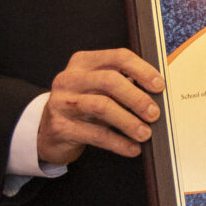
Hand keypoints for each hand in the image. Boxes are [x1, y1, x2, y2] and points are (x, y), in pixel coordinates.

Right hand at [35, 49, 164, 164]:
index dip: (142, 70)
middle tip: (154, 113)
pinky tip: (132, 148)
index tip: (159, 86)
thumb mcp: (97, 89)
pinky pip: (96, 134)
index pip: (118, 57)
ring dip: (129, 122)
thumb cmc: (82, 105)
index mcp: (83, 62)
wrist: (47, 130)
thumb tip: (157, 95)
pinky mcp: (60, 126)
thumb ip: (122, 84)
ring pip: (102, 106)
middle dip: (137, 98)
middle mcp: (70, 78)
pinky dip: (119, 142)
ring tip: (145, 133)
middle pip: (110, 81)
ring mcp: (62, 102)